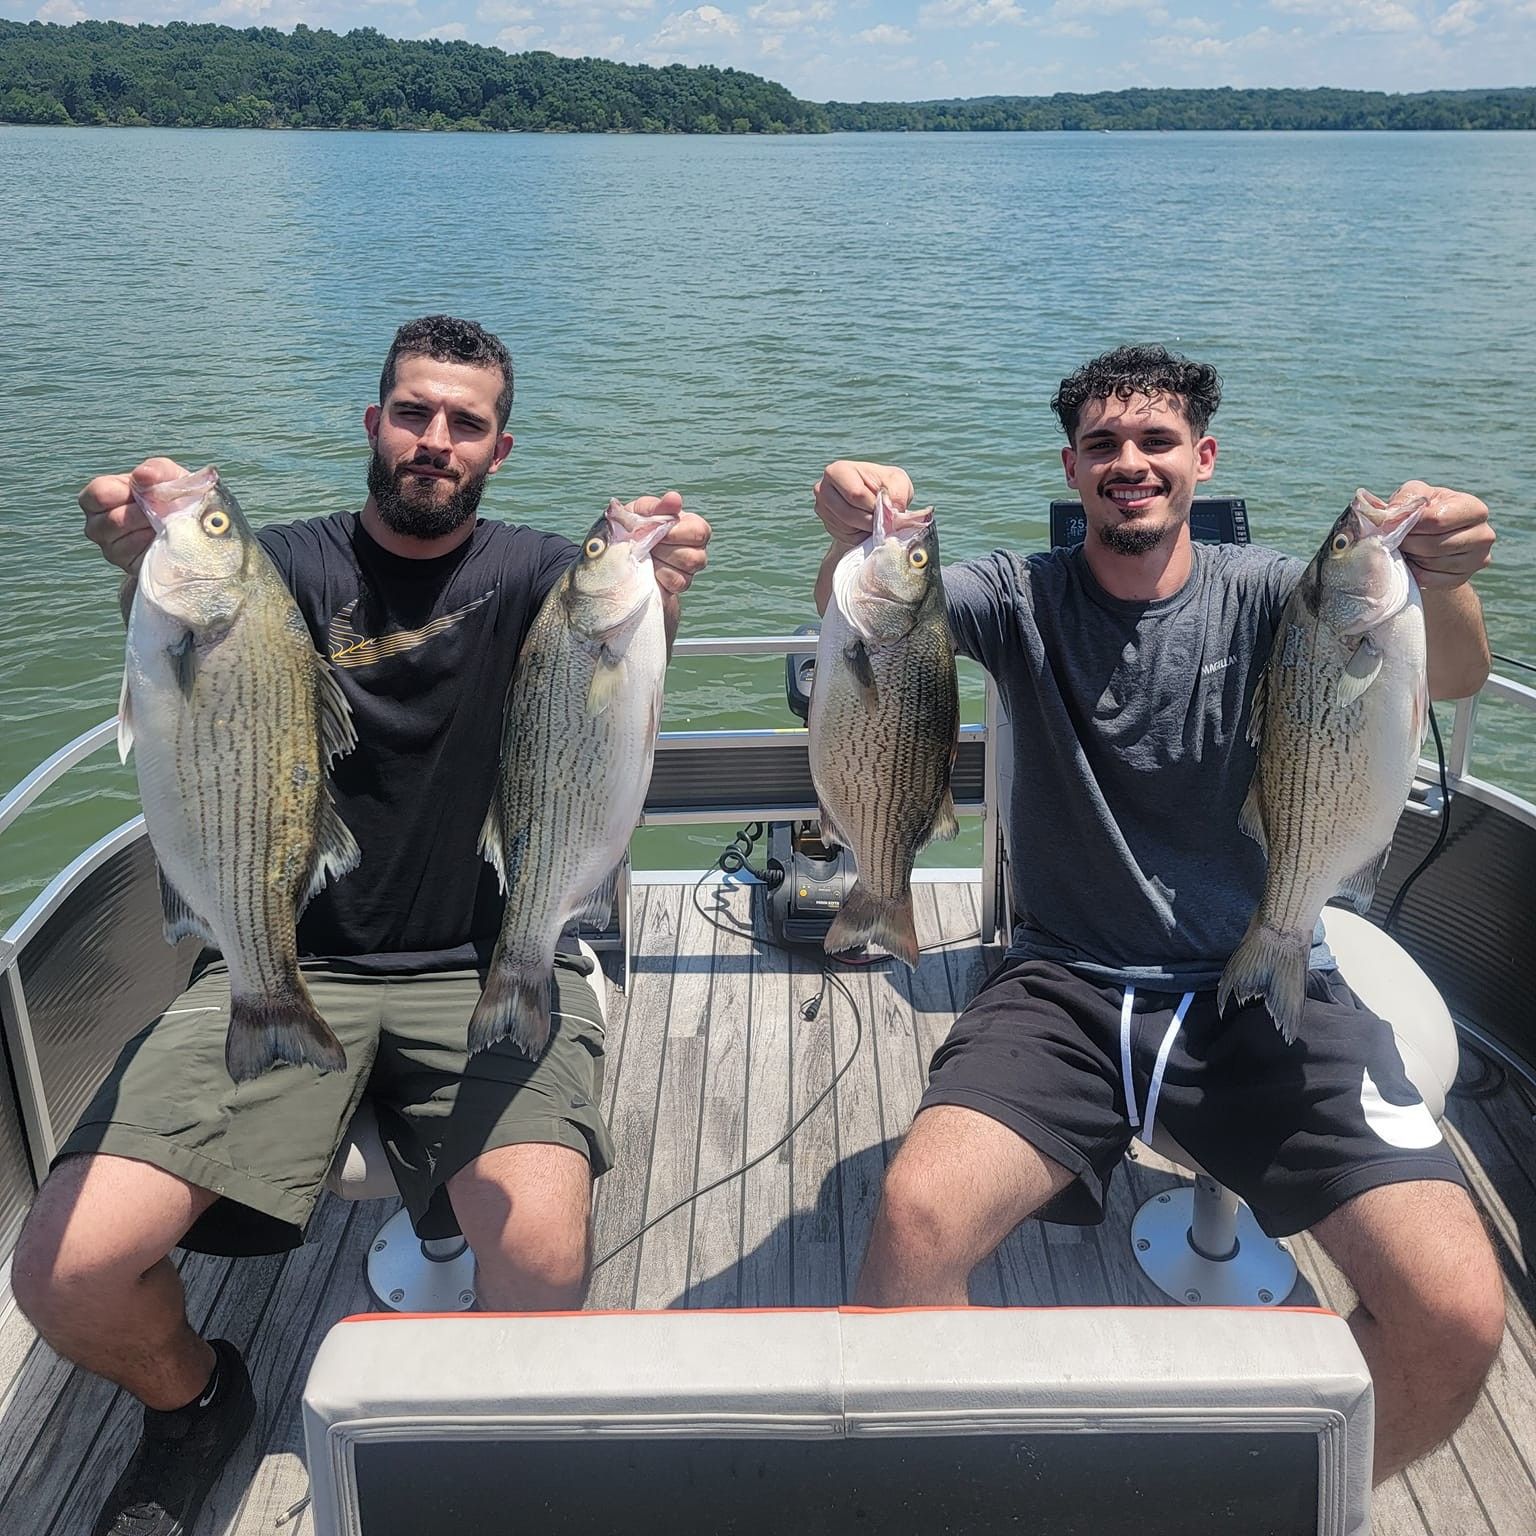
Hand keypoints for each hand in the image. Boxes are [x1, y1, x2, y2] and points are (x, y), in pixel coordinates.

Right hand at [79, 457, 187, 574]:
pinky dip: (155, 547)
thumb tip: (142, 475)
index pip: (95, 496)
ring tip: (166, 524)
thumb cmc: (173, 496)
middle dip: (142, 514)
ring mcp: (111, 548)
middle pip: (110, 522)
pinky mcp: (128, 566)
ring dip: (150, 531)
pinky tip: (165, 540)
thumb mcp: (170, 476)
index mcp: (100, 497)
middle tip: (162, 511)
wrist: (196, 528)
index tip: (144, 494)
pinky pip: (137, 558)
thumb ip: (156, 469)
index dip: (121, 494)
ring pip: (123, 542)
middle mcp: (98, 525)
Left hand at [623, 490, 709, 596]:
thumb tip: (675, 498)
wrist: (614, 555)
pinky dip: (659, 575)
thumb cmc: (629, 529)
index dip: (678, 532)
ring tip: (646, 555)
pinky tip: (648, 569)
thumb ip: (656, 506)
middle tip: (648, 544)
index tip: (657, 530)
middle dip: (665, 549)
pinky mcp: (678, 586)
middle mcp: (695, 549)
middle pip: (695, 556)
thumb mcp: (637, 512)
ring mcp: (688, 571)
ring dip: (661, 561)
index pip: (700, 531)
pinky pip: (676, 583)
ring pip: (687, 569)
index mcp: (690, 526)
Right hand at [813, 460, 913, 547]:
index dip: (875, 506)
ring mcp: (823, 508)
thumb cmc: (886, 486)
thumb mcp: (898, 483)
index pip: (855, 494)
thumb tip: (892, 511)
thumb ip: (897, 495)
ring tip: (879, 521)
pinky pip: (846, 537)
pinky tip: (868, 526)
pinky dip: (862, 535)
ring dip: (867, 529)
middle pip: (849, 514)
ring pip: (847, 528)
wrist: (876, 499)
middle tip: (886, 519)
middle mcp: (823, 489)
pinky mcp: (828, 525)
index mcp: (838, 471)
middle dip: (871, 521)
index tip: (889, 507)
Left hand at [1392, 480, 1493, 590]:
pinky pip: (1427, 579)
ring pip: (1429, 563)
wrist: (1433, 537)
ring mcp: (1476, 560)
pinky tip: (1412, 560)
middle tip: (1396, 538)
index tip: (1392, 524)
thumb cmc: (1425, 510)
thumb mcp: (1416, 494)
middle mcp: (1483, 535)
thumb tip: (1392, 518)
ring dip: (1409, 555)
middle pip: (1431, 545)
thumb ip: (1406, 499)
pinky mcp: (1461, 579)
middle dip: (1407, 541)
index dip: (1408, 524)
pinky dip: (1413, 570)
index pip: (1437, 520)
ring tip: (1406, 546)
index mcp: (1475, 509)